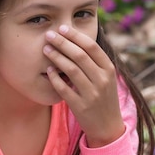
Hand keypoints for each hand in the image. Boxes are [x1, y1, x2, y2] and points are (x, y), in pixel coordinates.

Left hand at [43, 25, 124, 146]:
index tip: (62, 28)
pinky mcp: (81, 107)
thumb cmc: (103, 97)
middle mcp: (102, 80)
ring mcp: (92, 94)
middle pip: (80, 55)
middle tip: (49, 35)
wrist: (108, 126)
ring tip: (45, 49)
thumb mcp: (106, 78)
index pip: (92, 47)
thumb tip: (78, 38)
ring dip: (56, 57)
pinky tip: (48, 70)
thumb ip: (95, 61)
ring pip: (71, 70)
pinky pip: (64, 89)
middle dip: (62, 43)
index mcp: (109, 70)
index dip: (75, 36)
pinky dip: (55, 78)